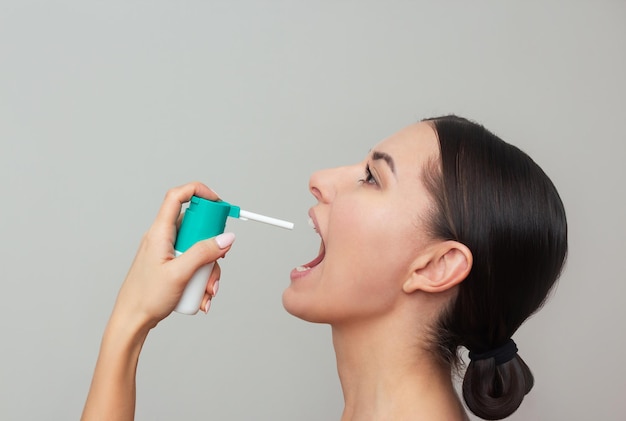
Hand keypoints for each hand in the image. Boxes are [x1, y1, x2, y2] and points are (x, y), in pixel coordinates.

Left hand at [112, 182, 235, 331]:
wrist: (132, 321)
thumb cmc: (146, 298)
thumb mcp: (179, 274)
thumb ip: (204, 253)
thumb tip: (226, 237)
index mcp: (160, 232)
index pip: (178, 197)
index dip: (200, 192)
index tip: (220, 204)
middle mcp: (163, 238)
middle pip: (197, 226)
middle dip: (213, 246)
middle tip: (219, 260)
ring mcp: (168, 252)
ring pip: (199, 248)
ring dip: (210, 268)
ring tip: (209, 289)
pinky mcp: (172, 265)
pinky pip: (195, 263)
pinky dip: (203, 277)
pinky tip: (203, 296)